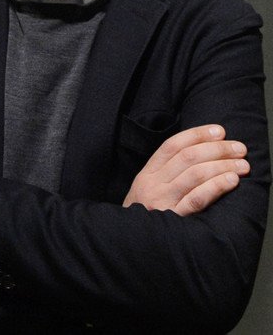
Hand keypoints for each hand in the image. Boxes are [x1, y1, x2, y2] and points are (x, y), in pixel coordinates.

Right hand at [123, 124, 249, 214]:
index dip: (197, 135)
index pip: (172, 145)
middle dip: (217, 149)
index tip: (219, 131)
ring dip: (222, 166)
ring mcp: (162, 201)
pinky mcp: (173, 219)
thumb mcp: (147, 189)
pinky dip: (216, 187)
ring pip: (195, 175)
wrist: (130, 242)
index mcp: (147, 173)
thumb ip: (167, 173)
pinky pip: (197, 199)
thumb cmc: (146, 215)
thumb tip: (202, 152)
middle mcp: (153, 184)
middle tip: (239, 148)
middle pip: (187, 157)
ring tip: (242, 164)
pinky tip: (231, 181)